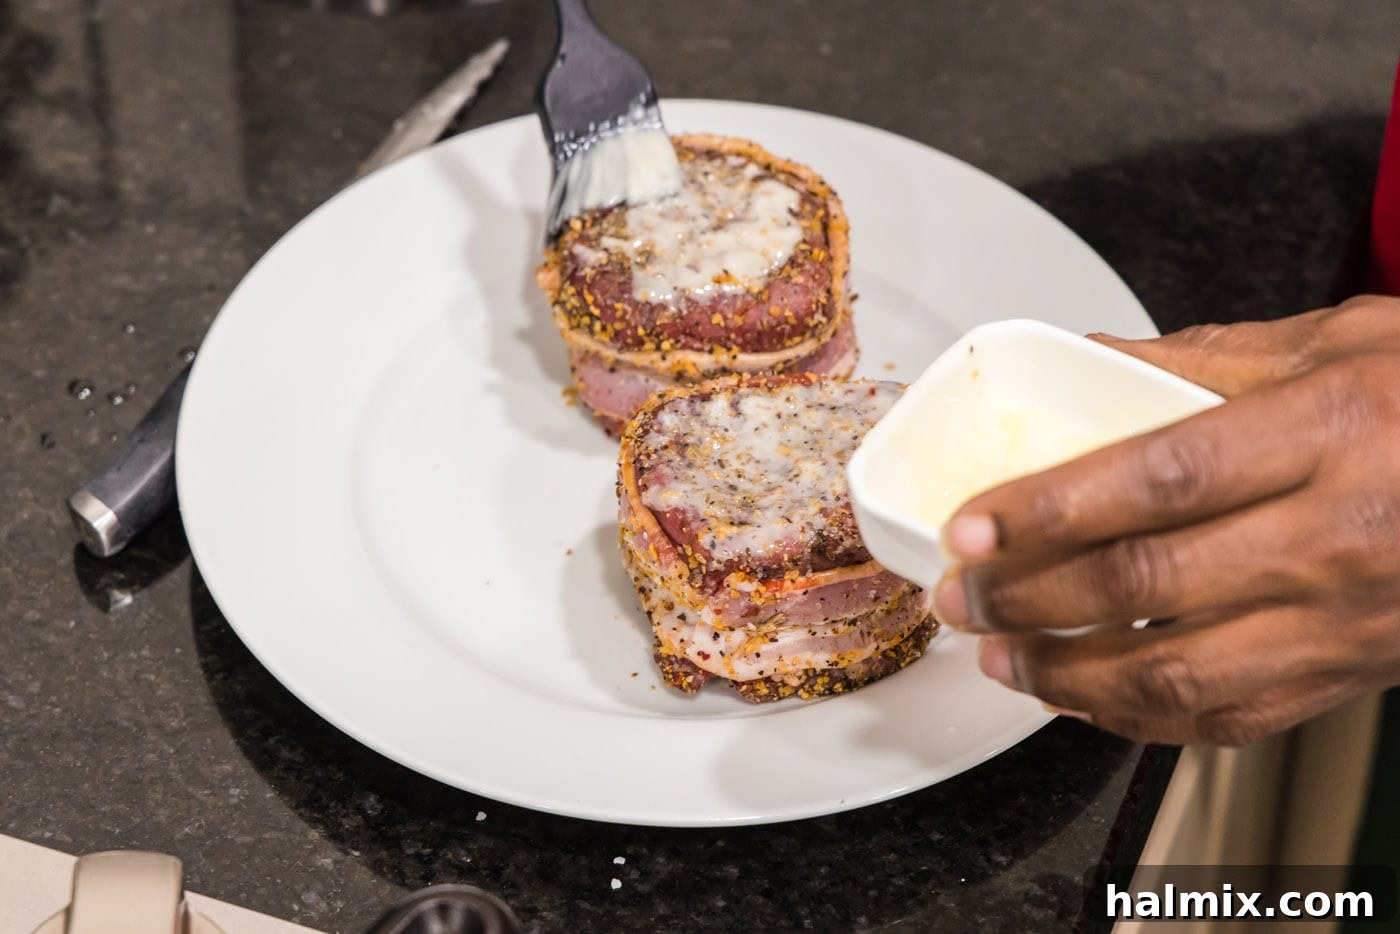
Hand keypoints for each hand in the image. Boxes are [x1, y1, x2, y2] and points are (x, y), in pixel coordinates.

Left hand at [931, 295, 1399, 744]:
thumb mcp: (1339, 342)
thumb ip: (1202, 359)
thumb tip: (1085, 361)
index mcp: (1330, 432)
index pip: (1158, 480)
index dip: (1049, 510)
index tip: (971, 529)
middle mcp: (1340, 536)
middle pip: (1145, 584)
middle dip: (1028, 599)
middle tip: (960, 595)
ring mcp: (1348, 622)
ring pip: (1175, 673)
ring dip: (1064, 674)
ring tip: (997, 655)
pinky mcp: (1350, 676)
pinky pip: (1226, 719)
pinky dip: (1135, 717)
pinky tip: (1080, 694)